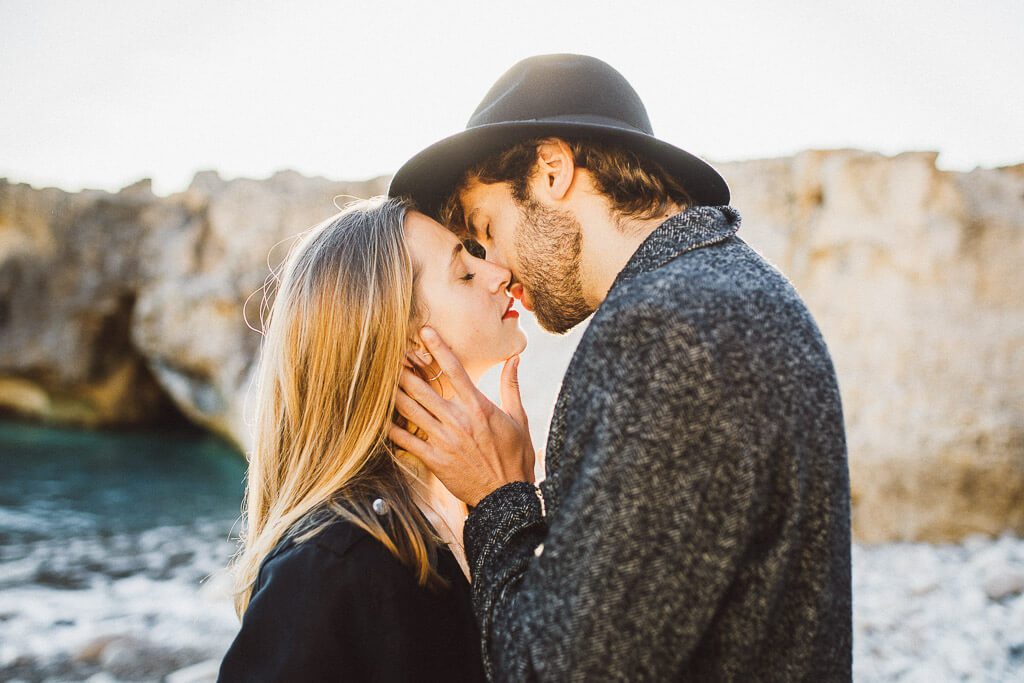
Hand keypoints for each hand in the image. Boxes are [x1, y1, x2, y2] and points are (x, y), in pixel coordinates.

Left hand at [389, 326, 534, 505]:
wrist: (506, 495)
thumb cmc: (515, 456)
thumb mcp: (518, 418)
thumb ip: (511, 386)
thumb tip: (515, 358)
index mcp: (478, 406)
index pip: (455, 369)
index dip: (438, 348)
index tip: (425, 332)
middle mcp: (458, 420)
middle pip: (423, 387)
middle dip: (405, 369)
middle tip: (392, 354)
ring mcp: (444, 439)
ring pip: (410, 409)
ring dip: (394, 392)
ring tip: (382, 378)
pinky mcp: (434, 459)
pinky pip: (405, 440)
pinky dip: (391, 428)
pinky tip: (381, 417)